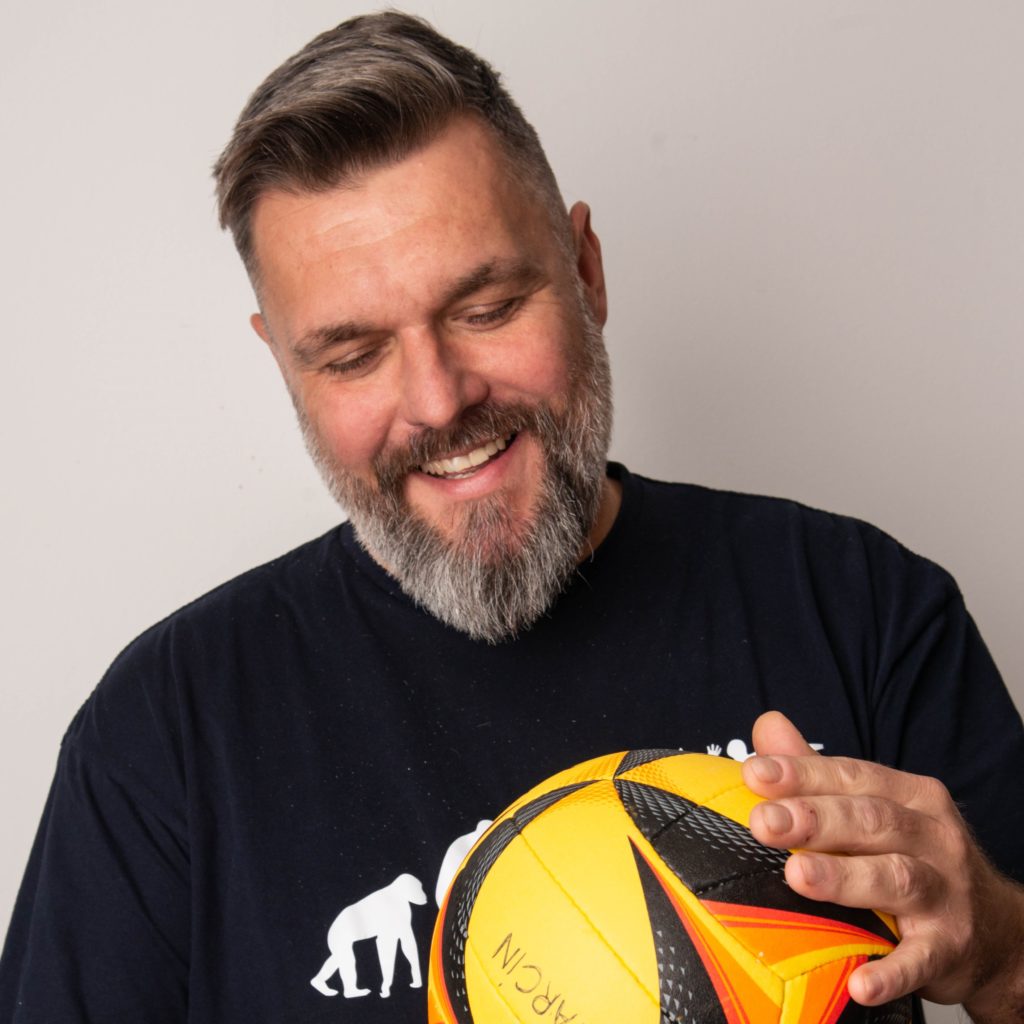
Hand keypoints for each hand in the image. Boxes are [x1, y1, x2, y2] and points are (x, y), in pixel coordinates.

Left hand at [740, 711, 1023, 1020]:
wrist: (995, 931)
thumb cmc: (913, 857)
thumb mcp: (874, 807)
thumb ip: (818, 772)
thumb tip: (768, 727)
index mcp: (910, 796)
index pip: (852, 776)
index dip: (803, 773)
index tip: (755, 774)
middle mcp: (933, 837)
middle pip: (872, 820)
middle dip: (815, 819)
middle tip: (764, 822)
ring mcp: (947, 893)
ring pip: (896, 878)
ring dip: (844, 879)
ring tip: (796, 877)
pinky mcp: (950, 947)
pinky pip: (920, 959)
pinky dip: (891, 971)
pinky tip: (859, 982)